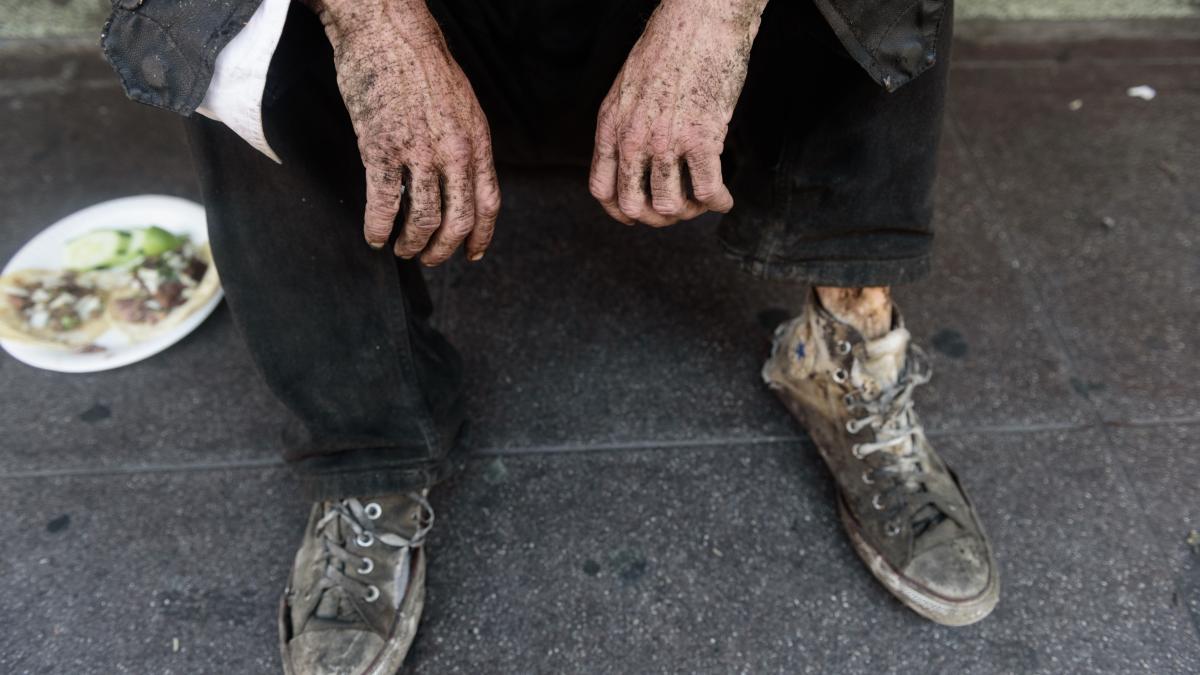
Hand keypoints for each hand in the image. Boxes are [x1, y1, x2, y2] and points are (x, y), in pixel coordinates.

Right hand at [308, 0, 499, 263]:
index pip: (488, 204)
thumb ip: (467, 144)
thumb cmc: (423, 66)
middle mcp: (453, 153)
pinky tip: (373, 236)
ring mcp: (418, 153)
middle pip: (457, 222)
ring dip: (411, 244)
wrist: (389, 31)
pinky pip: (382, 203)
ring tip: (401, 249)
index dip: (481, 237)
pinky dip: (377, 227)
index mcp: (477, 142)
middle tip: (428, 259)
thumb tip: (465, 178)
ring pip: (421, 220)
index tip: (472, 254)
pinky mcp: (380, 149)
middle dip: (442, 250)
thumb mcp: (464, 106)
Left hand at [589, 0, 767, 226]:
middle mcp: (633, 137)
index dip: (621, 211)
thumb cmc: (670, 47)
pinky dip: (718, 203)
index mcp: (611, 125)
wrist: (700, 19)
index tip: (640, 214)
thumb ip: (626, 124)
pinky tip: (724, 200)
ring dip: (690, 212)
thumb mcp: (628, 87)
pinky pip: (708, 191)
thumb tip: (636, 157)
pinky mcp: (701, 138)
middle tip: (677, 209)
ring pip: (669, 205)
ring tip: (703, 202)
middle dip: (656, 218)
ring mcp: (665, 140)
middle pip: (634, 206)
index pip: (603, 189)